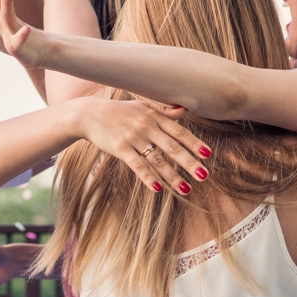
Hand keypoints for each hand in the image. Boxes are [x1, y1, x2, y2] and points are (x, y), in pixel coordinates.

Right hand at [69, 97, 210, 194]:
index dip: (194, 143)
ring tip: (186, 189)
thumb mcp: (142, 106)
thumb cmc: (119, 111)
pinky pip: (137, 165)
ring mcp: (133, 138)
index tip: (207, 155)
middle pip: (172, 147)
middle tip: (203, 175)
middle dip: (189, 162)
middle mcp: (146, 126)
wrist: (89, 114)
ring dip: (172, 176)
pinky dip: (148, 177)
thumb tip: (185, 109)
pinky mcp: (120, 149)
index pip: (179, 131)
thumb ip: (164, 111)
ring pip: (157, 160)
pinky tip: (158, 189)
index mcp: (154, 116)